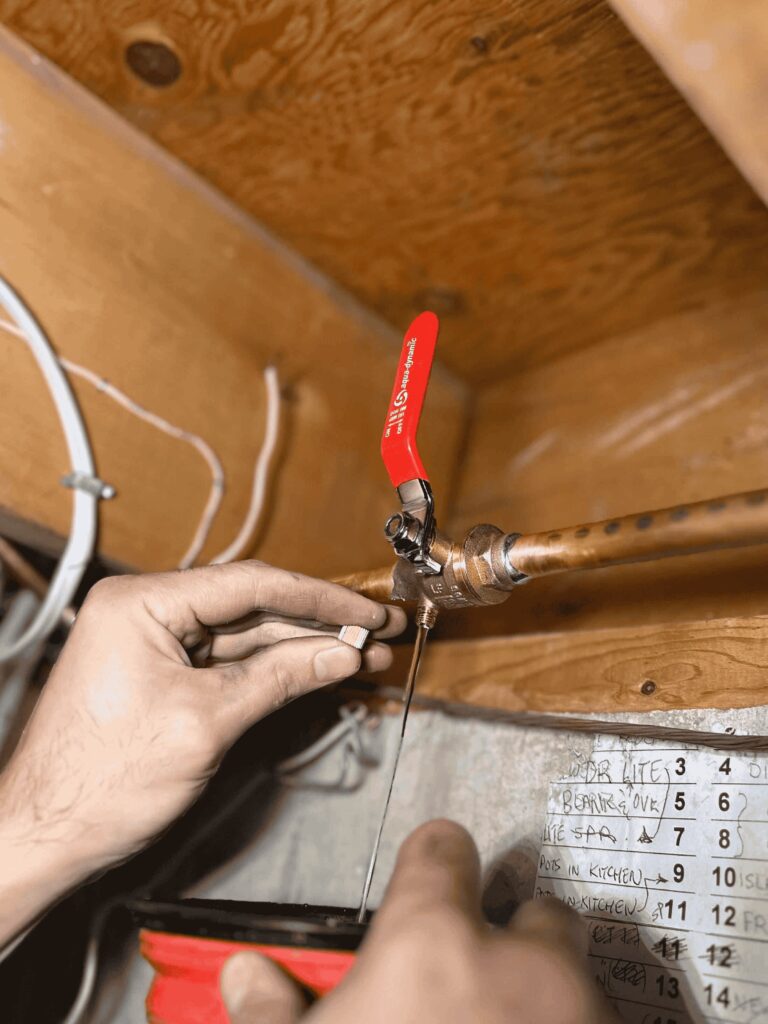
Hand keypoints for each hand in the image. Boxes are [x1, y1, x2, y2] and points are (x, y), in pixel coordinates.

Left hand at [0, 561, 403, 943]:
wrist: (44, 836)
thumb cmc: (98, 783)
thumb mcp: (206, 723)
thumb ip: (279, 679)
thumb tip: (339, 654)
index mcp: (141, 603)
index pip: (250, 583)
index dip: (319, 597)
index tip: (367, 610)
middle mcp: (145, 610)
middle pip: (251, 604)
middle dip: (319, 621)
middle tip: (379, 628)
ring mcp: (153, 641)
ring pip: (245, 634)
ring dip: (303, 646)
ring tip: (364, 653)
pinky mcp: (162, 672)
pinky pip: (228, 660)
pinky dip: (274, 668)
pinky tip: (319, 668)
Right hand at [221, 820, 617, 1023]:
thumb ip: (272, 1015)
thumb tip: (244, 976)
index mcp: (433, 940)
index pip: (443, 848)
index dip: (433, 861)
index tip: (429, 877)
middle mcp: (521, 962)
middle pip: (535, 910)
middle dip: (515, 940)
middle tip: (475, 990)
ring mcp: (581, 1016)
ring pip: (577, 979)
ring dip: (551, 1002)